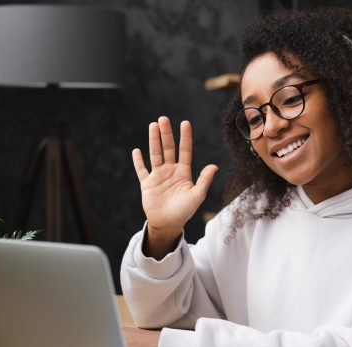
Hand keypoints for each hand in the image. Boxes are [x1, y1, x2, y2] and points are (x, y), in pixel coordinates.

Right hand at [132, 117, 217, 257]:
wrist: (168, 224)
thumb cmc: (185, 211)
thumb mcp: (197, 195)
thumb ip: (204, 180)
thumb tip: (214, 166)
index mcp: (183, 172)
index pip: (185, 150)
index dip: (185, 137)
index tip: (185, 123)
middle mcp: (170, 171)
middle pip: (168, 148)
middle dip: (166, 133)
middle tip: (163, 119)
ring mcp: (158, 176)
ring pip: (155, 154)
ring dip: (154, 140)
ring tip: (153, 126)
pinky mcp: (147, 184)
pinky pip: (141, 170)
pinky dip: (138, 161)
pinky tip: (137, 151)